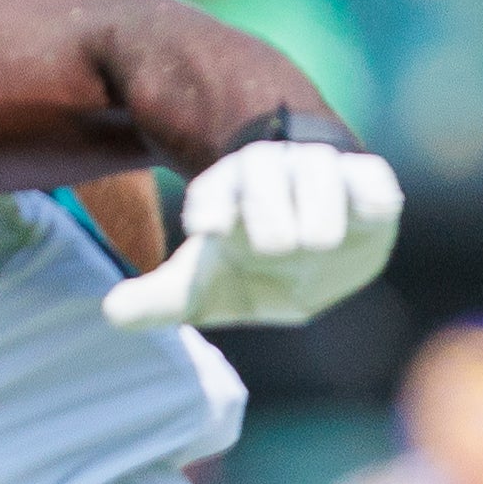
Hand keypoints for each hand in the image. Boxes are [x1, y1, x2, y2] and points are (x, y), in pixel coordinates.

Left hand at [101, 135, 401, 330]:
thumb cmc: (249, 269)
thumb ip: (158, 301)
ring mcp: (321, 174)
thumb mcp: (202, 290)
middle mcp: (271, 175)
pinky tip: (366, 215)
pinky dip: (368, 195)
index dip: (211, 203)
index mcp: (224, 194)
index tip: (208, 229)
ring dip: (319, 209)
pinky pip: (371, 178)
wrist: (317, 254)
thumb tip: (112, 312)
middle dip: (269, 212)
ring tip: (316, 243)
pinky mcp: (367, 185)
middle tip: (275, 249)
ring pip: (318, 171)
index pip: (213, 188)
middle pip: (264, 173)